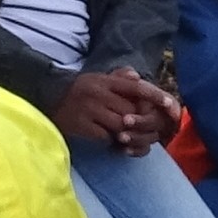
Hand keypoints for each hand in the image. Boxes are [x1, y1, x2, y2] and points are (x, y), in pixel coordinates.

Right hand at [51, 69, 173, 153]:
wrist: (47, 98)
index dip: (156, 96)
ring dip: (126, 132)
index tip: (171, 105)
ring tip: (125, 134)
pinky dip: (110, 139)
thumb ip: (120, 77)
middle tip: (143, 127)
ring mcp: (89, 110)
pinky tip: (107, 137)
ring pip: (121, 125)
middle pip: (131, 111)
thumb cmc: (80, 90)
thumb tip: (138, 77)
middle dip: (140, 121)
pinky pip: (105, 137)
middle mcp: (99, 93)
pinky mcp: (81, 125)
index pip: (137, 87)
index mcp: (106, 81)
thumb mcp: (99, 79)